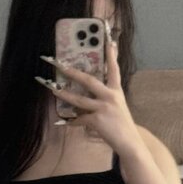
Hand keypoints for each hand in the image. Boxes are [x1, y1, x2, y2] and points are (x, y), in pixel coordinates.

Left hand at [36, 34, 142, 153]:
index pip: (114, 69)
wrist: (129, 142)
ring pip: (79, 100)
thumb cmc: (121, 124)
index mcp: (116, 91)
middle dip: (72, 72)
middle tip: (60, 65)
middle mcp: (111, 96)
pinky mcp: (97, 120)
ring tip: (53, 90)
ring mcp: (104, 108)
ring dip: (64, 95)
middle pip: (89, 80)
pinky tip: (64, 123)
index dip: (111, 55)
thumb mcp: (118, 106)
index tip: (108, 41)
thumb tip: (88, 92)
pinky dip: (72, 122)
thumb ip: (106, 96)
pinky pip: (79, 119)